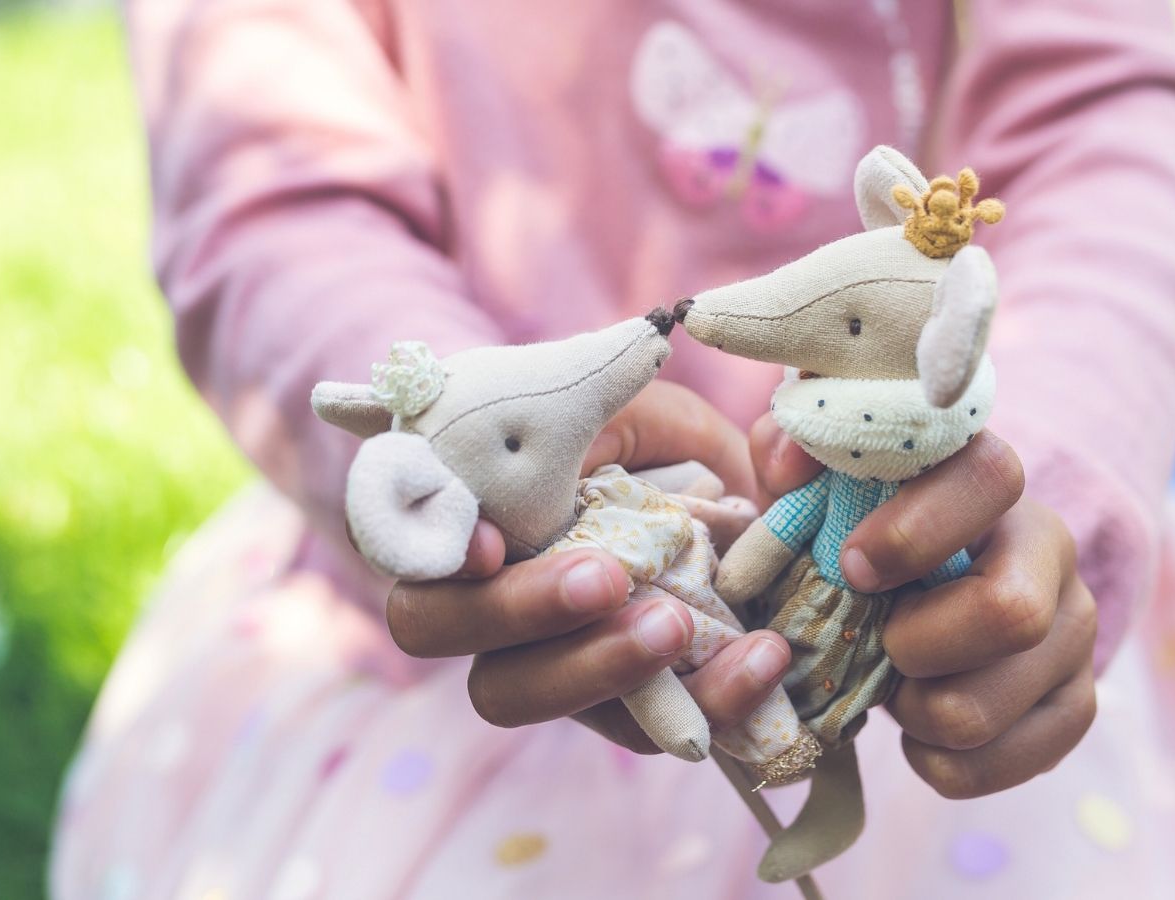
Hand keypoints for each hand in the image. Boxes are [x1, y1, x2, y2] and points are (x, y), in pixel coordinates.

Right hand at [385, 381, 790, 753]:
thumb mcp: (641, 412)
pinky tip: (763, 655)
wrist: (743, 510)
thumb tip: (596, 425)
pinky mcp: (621, 709)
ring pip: (521, 695)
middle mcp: (482, 595)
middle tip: (606, 579)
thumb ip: (610, 415)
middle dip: (517, 609)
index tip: (489, 544)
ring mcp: (542, 659)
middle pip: (438, 628)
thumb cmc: (661, 448)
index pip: (411, 536)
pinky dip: (706, 700)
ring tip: (677, 625)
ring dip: (597, 667)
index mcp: (469, 511)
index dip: (435, 546)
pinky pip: (640, 730)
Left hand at [751, 416, 1097, 798]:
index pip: (992, 478)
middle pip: (1012, 612)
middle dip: (917, 642)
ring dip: (916, 710)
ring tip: (894, 686)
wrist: (925, 593)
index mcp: (993, 482)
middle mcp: (1052, 553)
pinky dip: (940, 762)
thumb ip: (789, 453)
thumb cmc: (865, 531)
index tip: (852, 565)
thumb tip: (787, 463)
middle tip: (879, 640)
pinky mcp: (1074, 704)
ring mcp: (1074, 633)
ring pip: (990, 704)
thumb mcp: (821, 485)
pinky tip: (918, 730)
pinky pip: (1007, 762)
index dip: (916, 529)